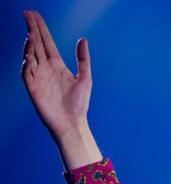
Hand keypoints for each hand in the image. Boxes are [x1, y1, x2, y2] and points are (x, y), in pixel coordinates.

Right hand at [21, 10, 92, 141]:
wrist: (72, 123)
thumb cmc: (79, 103)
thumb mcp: (85, 78)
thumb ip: (82, 59)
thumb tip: (83, 39)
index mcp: (57, 65)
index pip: (46, 42)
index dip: (40, 28)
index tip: (34, 15)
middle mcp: (46, 69)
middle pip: (36, 45)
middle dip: (32, 30)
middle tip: (27, 14)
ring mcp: (38, 78)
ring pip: (30, 56)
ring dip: (29, 45)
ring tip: (31, 34)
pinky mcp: (33, 88)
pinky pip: (26, 73)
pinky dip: (27, 64)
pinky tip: (29, 56)